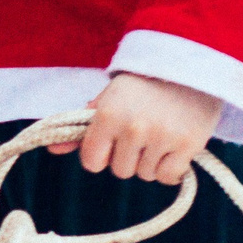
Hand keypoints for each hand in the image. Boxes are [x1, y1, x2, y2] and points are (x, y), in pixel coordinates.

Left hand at [54, 73, 222, 184]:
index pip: (92, 162)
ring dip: (150, 161)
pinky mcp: (188, 145)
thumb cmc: (143, 85)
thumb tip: (52, 150)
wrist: (190, 65)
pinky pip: (168, 177)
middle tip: (141, 132)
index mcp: (108, 115)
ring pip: (144, 174)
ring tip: (160, 132)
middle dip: (127, 157)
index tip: (112, 143)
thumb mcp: (109, 99)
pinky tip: (173, 147)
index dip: (101, 155)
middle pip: (120, 170)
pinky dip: (170, 168)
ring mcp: (161, 137)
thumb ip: (82, 127)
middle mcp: (132, 128)